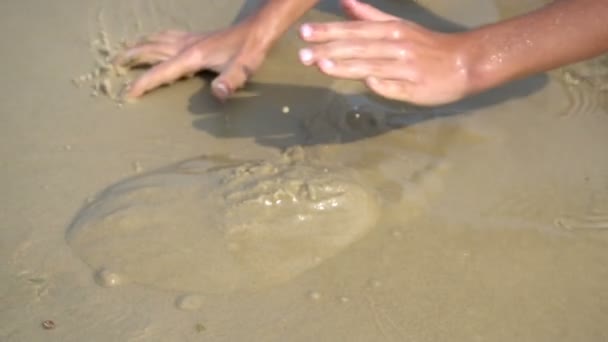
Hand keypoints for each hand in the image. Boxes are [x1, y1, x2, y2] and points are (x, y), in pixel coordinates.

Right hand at [114, 22, 267, 100]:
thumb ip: (231, 82)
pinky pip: (167, 36)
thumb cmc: (251, 50)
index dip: (144, 83)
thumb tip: (218, 94)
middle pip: (150, 50)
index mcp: (192, 56)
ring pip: (156, 40)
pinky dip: (154, 39)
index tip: (128, 94)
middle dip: (130, 58)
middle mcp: (186, 45)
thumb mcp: (244, 68)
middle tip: (113, 67)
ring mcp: (190, 39)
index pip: (161, 71)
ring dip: (138, 46)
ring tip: (124, 53)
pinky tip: (154, 41)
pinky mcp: (196, 37)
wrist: (258, 29)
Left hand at [299, 0, 473, 105]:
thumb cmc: (425, 45)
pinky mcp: (414, 88)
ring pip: (372, 66)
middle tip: (302, 54)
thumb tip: (344, 2)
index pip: (354, 30)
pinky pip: (395, 86)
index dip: (328, 31)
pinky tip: (365, 83)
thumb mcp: (398, 24)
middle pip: (358, 48)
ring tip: (322, 66)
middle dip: (329, 50)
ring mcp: (405, 68)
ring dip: (346, 66)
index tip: (304, 33)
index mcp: (390, 30)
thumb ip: (369, 15)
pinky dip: (381, 84)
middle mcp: (396, 46)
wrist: (464, 61)